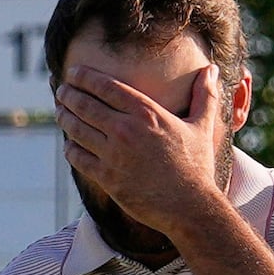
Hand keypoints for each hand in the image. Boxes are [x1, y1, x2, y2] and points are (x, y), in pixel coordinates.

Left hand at [56, 70, 231, 242]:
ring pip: (77, 130)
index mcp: (147, 113)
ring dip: (65, 118)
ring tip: (60, 111)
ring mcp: (113, 155)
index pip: (107, 87)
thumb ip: (205, 95)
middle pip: (85, 105)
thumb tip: (213, 68)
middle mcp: (126, 130)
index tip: (74, 71)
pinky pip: (78, 158)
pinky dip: (69, 148)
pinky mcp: (106, 178)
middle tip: (61, 91)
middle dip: (69, 95)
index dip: (86, 77)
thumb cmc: (197, 165)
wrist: (189, 206)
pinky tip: (68, 144)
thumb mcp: (203, 125)